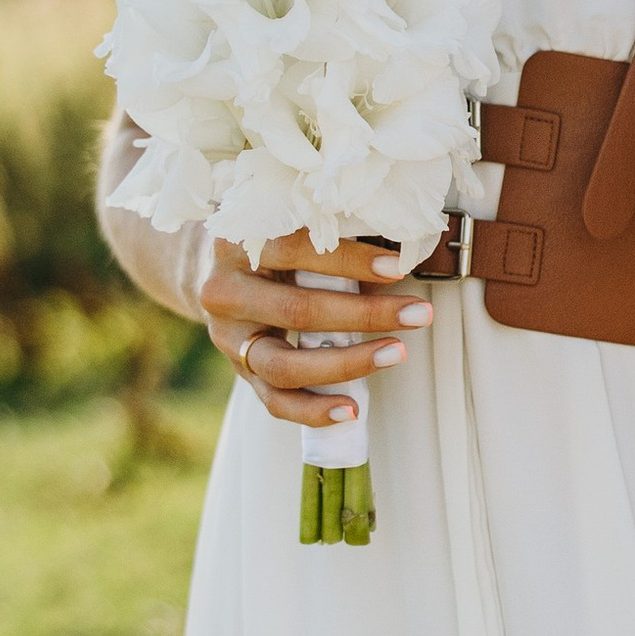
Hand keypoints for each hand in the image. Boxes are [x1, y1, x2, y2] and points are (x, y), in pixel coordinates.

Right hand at [199, 230, 431, 426]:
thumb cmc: (271, 243)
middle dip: (364, 314)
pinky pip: (275, 401)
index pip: (295, 250)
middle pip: (296, 311)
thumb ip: (330, 233)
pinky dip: (313, 410)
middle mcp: (224, 292)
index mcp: (236, 244)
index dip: (348, 260)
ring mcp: (229, 338)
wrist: (217, 271)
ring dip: (347, 363)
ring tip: (395, 353)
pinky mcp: (240, 371)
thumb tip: (398, 249)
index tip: (396, 267)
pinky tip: (351, 410)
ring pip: (284, 365)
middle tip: (417, 313)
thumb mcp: (289, 224)